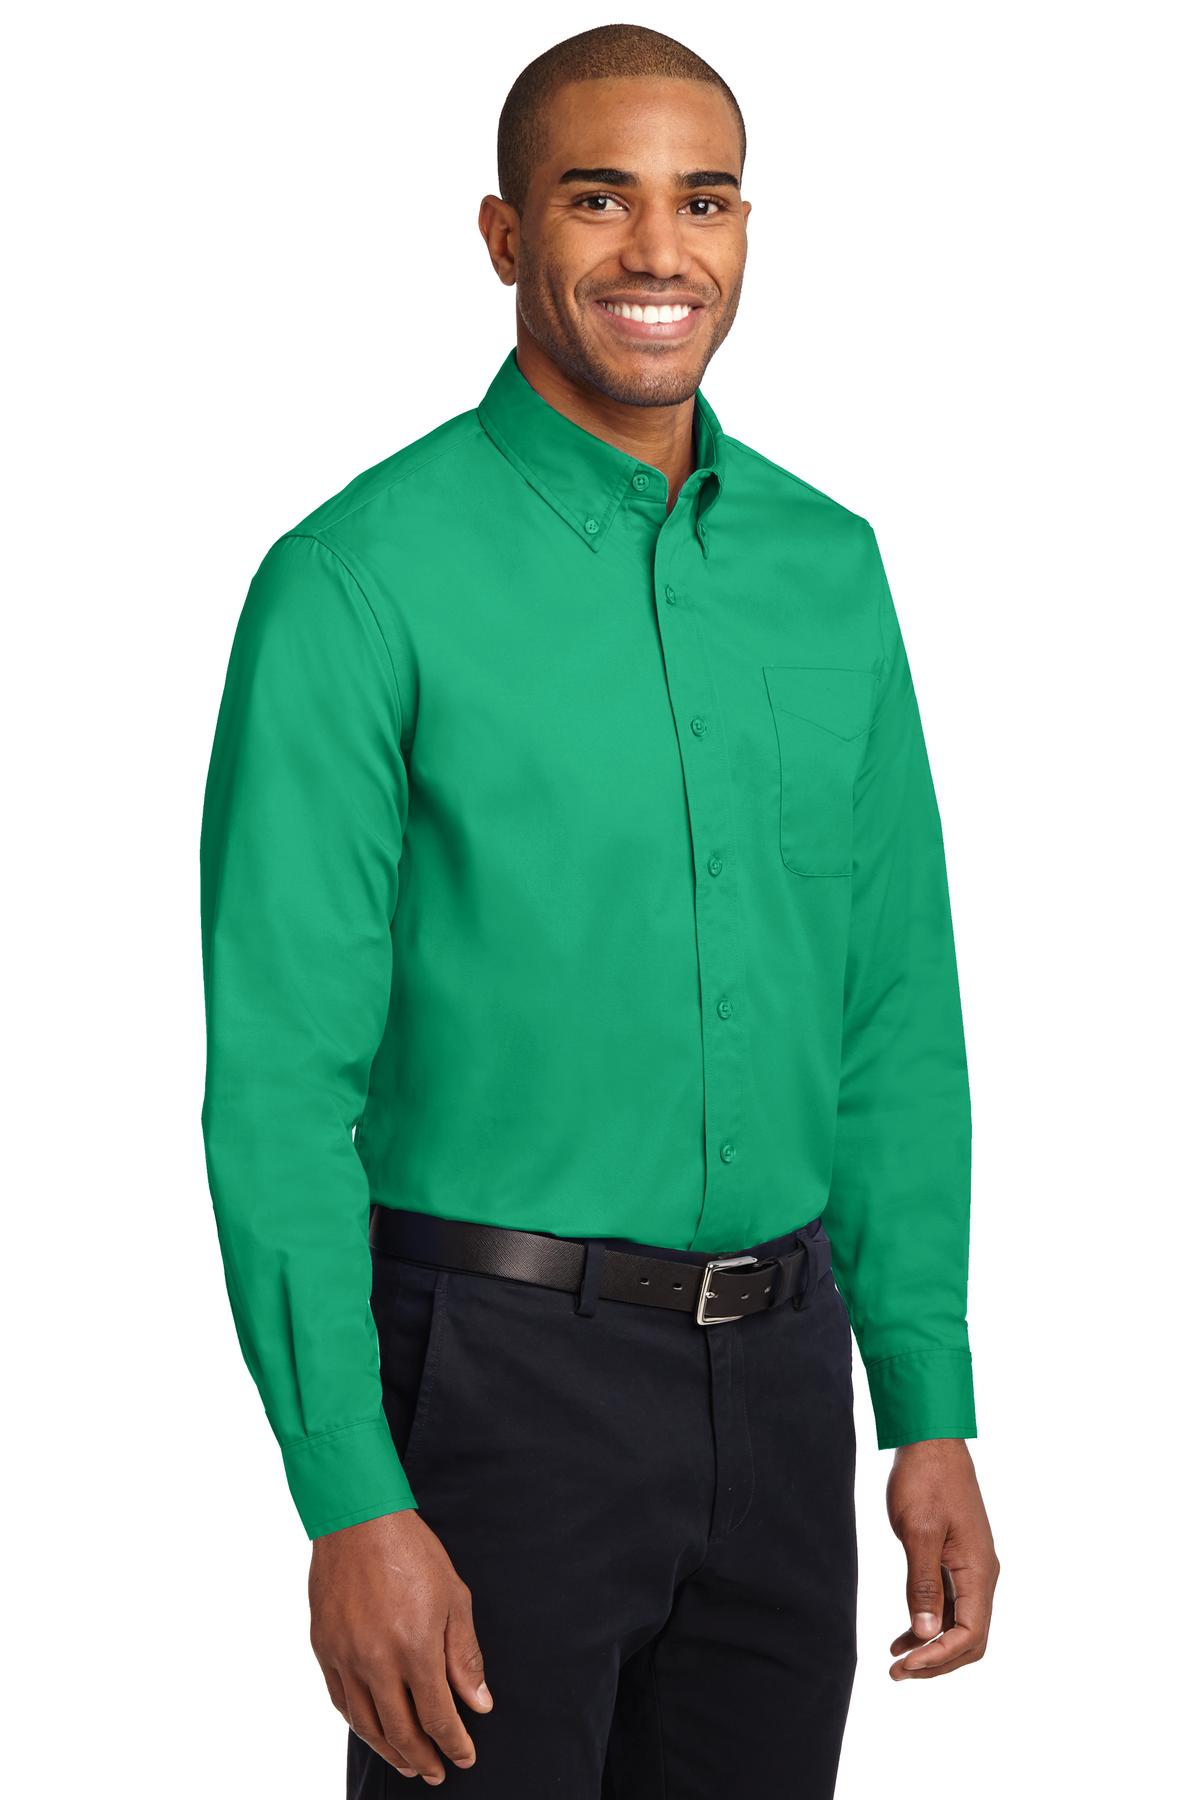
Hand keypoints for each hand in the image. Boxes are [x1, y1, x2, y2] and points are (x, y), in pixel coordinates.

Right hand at [309, 1508, 492, 1783]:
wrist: (359, 1520)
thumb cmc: (411, 1552)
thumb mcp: (454, 1598)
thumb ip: (465, 1656)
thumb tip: (479, 1703)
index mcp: (415, 1649)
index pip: (438, 1717)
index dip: (454, 1744)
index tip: (465, 1756)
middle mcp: (377, 1662)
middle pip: (401, 1731)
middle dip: (424, 1758)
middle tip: (437, 1772)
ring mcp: (346, 1658)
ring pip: (367, 1725)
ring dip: (390, 1751)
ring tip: (408, 1763)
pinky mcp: (324, 1649)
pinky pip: (340, 1701)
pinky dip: (359, 1724)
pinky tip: (372, 1730)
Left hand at [885, 1438, 998, 1679]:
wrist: (931, 1441)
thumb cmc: (925, 1479)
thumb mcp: (918, 1531)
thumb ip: (923, 1583)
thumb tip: (927, 1633)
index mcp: (979, 1569)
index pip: (970, 1633)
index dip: (939, 1656)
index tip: (907, 1665)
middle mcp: (982, 1574)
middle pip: (970, 1637)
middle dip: (937, 1661)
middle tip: (899, 1674)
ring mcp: (971, 1567)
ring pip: (960, 1623)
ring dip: (932, 1646)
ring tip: (897, 1663)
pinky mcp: (957, 1559)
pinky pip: (950, 1603)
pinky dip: (930, 1623)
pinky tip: (905, 1635)